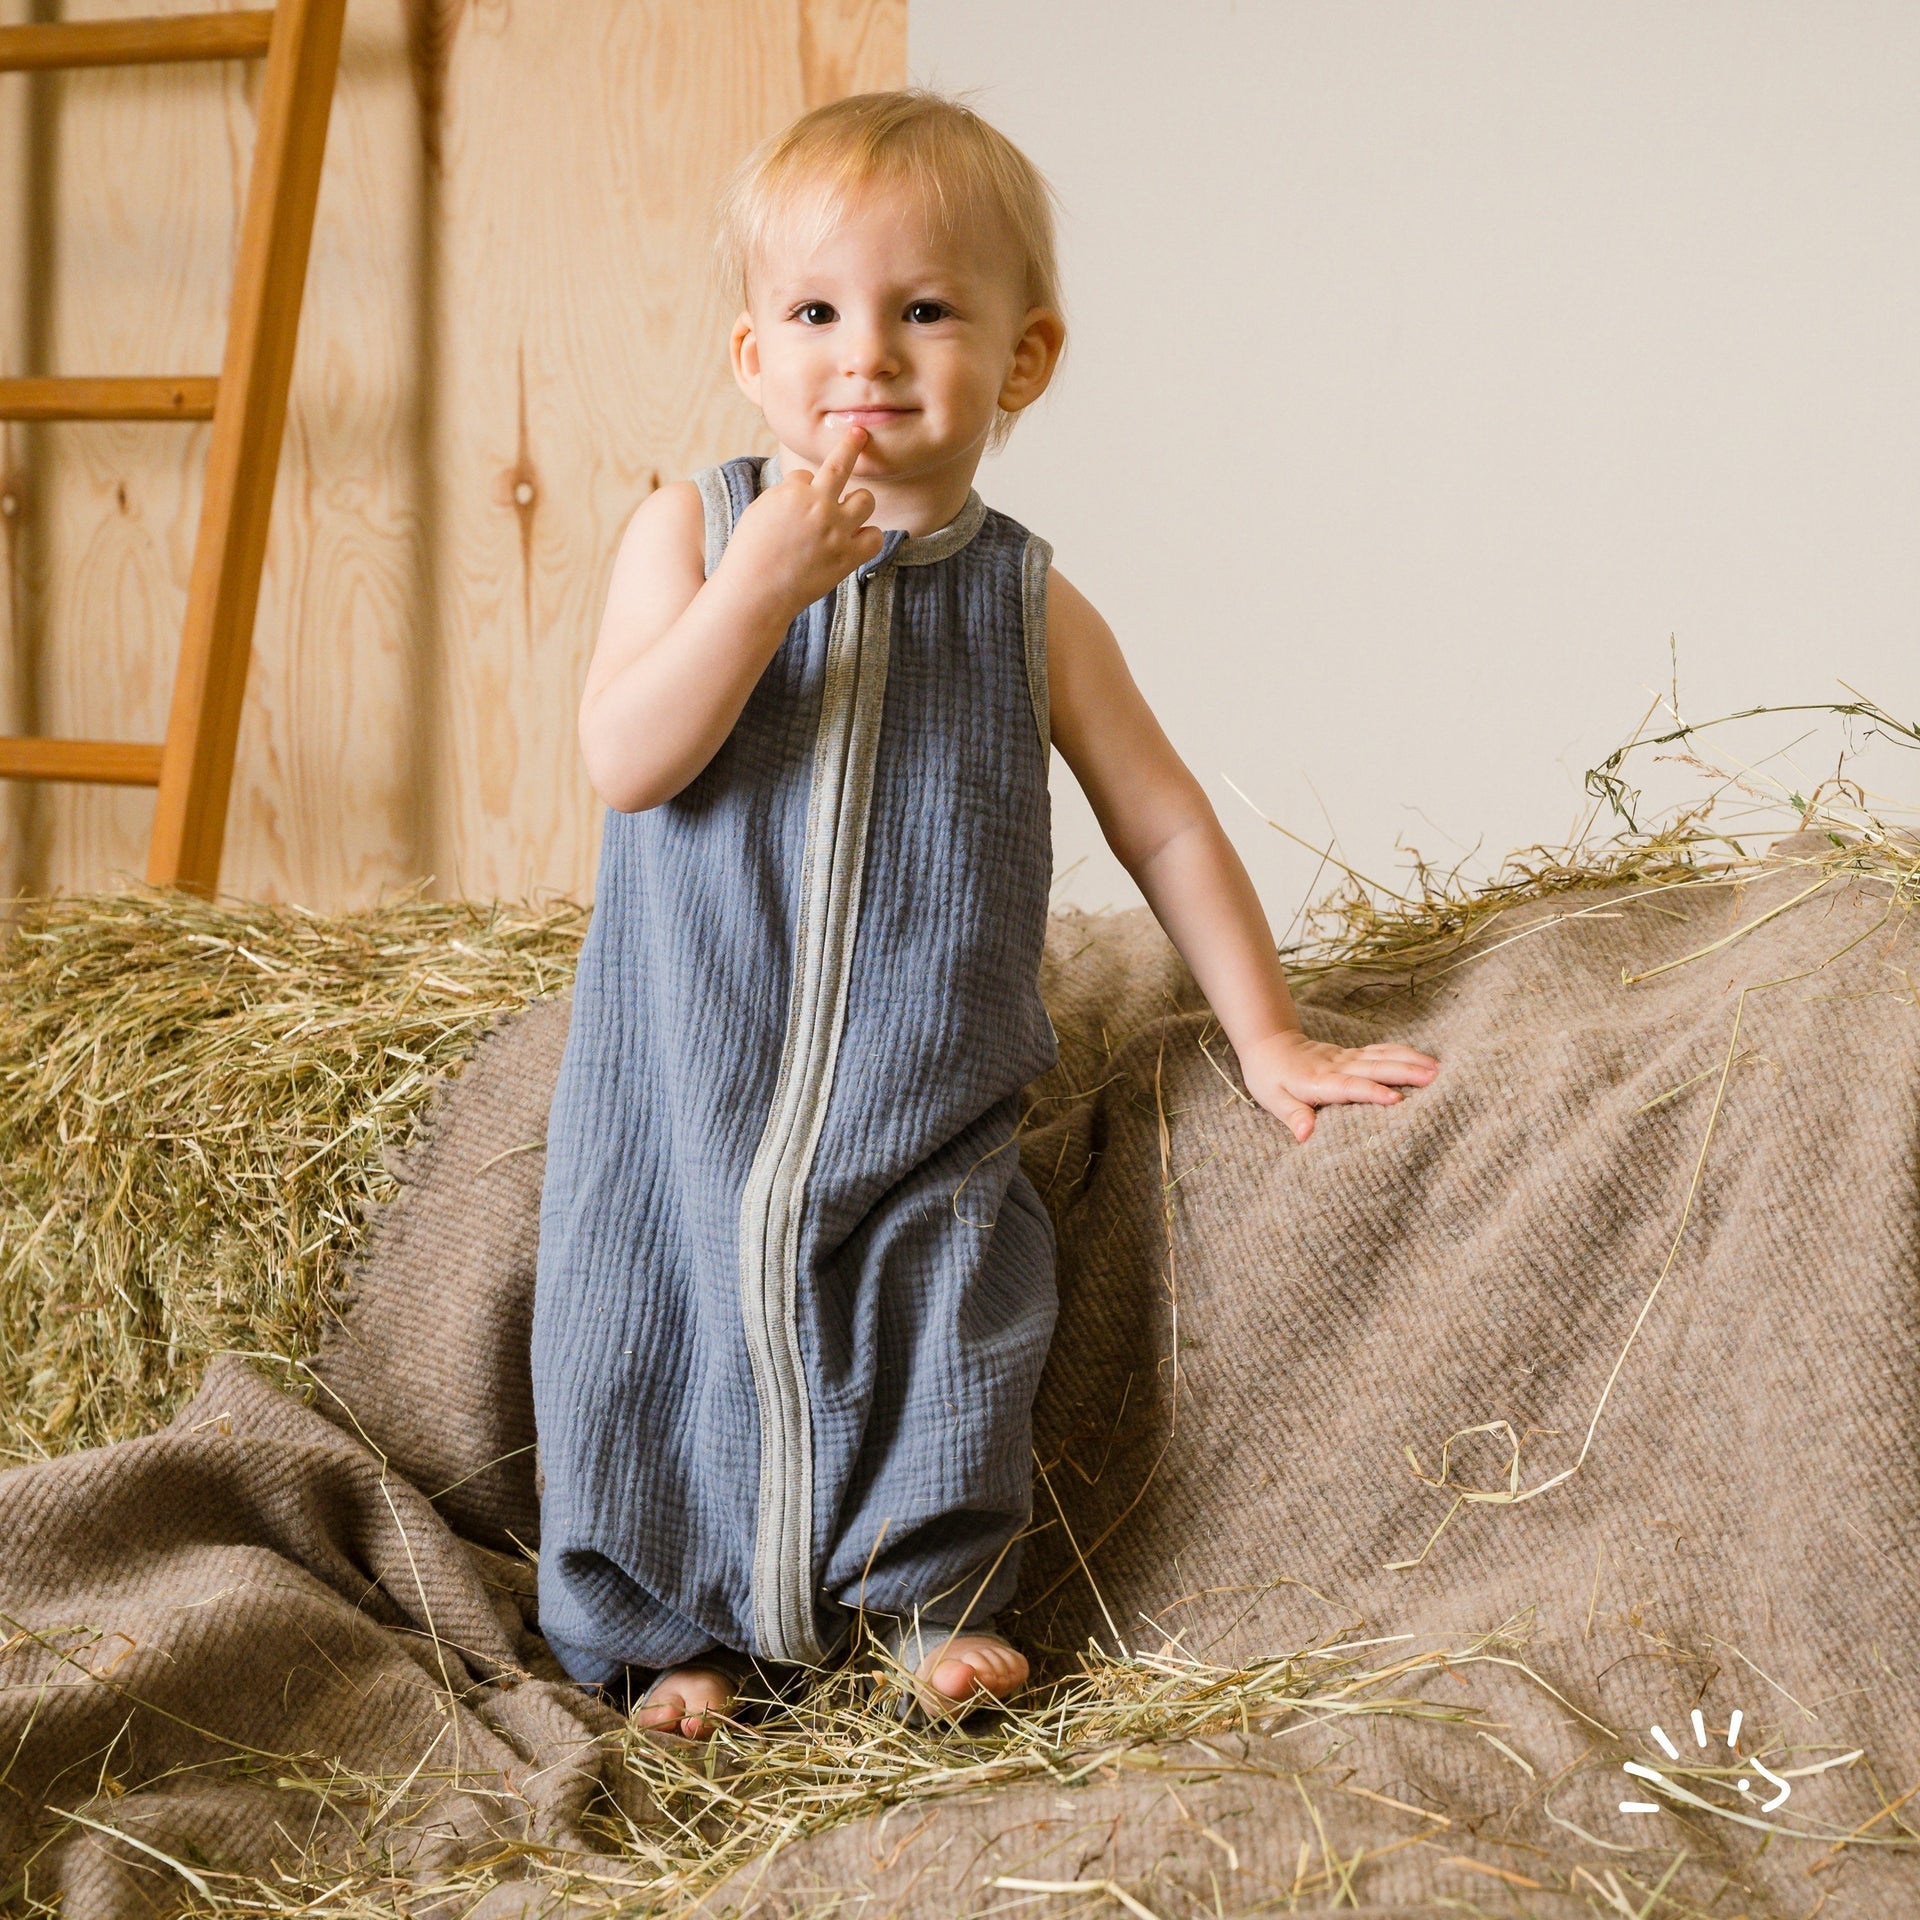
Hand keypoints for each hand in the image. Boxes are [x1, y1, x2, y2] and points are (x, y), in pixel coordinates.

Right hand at [717, 427, 884, 620]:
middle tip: (859, 434)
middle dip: (852, 445)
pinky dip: (869, 537)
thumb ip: (785, 495)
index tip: (793, 508)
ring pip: (865, 500)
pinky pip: (875, 537)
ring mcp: (836, 530)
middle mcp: (818, 505)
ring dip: (859, 504)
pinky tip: (858, 541)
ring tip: (850, 515)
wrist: (754, 592)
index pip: (806, 475)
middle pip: (842, 465)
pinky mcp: (847, 557)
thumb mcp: (760, 511)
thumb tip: (805, 484)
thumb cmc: (750, 554)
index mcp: (793, 490)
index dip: (801, 489)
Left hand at [1236, 1028, 1437, 1143]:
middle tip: (1434, 1078)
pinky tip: (1424, 1058)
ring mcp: (1347, 1057)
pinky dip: (1403, 1053)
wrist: (1269, 1044)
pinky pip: (1381, 1051)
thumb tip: (1305, 1135)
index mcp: (1319, 1081)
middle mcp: (1337, 1066)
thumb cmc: (1270, 1077)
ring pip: (1383, 1056)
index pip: (1350, 1087)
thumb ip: (1292, 1115)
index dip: (1373, 1093)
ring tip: (1438, 1068)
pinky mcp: (1353, 1054)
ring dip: (1411, 1060)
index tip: (1397, 1100)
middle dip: (1405, 1072)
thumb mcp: (1273, 1100)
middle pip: (1375, 1067)